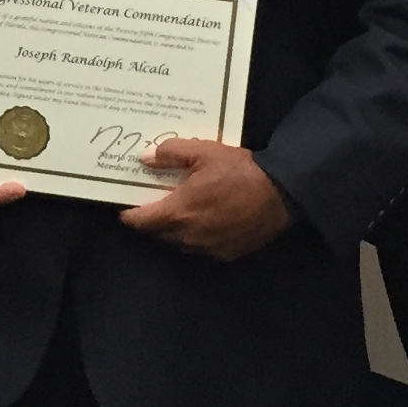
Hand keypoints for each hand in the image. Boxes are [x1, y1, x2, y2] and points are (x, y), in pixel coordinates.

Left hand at [119, 139, 292, 260]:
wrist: (281, 193)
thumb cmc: (239, 171)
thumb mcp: (204, 152)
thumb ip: (171, 153)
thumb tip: (145, 158)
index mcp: (178, 212)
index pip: (141, 222)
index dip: (129, 215)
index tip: (126, 208)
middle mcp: (188, 237)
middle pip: (158, 234)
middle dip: (153, 221)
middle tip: (156, 203)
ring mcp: (208, 248)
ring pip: (179, 243)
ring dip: (175, 230)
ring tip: (182, 211)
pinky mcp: (226, 254)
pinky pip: (201, 248)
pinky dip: (198, 237)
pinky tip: (207, 221)